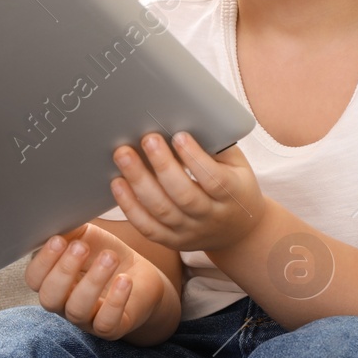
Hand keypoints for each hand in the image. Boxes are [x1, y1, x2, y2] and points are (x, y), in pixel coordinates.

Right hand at [24, 222, 164, 339]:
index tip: (59, 239)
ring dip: (92, 281)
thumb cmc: (105, 254)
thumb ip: (68, 231)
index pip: (34, 278)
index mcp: (52, 280)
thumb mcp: (85, 237)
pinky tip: (124, 280)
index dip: (43, 261)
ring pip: (77, 309)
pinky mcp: (110, 328)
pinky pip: (106, 322)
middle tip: (82, 247)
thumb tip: (55, 217)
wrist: (140, 276)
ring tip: (109, 258)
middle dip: (64, 271)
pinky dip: (115, 301)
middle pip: (50, 298)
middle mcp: (63, 303)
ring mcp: (86, 318)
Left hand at [109, 132, 265, 251]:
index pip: (214, 180)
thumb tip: (187, 117)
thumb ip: (216, 146)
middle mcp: (211, 217)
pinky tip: (117, 183)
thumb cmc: (234, 186)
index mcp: (232, 195)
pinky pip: (148, 227)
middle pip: (184, 196)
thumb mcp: (236, 165)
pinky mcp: (172, 240)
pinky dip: (130, 207)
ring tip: (123, 155)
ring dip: (139, 182)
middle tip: (147, 138)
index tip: (179, 136)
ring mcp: (190, 231)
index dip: (196, 159)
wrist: (239, 231)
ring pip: (162, 211)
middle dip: (163, 166)